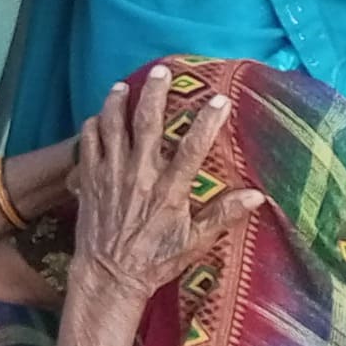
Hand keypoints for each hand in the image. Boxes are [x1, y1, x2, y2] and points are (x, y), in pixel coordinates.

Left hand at [66, 65, 261, 322]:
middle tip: (162, 71)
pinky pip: (88, 144)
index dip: (206, 123)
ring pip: (112, 127)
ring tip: (123, 84)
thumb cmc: (156, 259)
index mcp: (169, 191)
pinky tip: (99, 115)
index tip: (220, 100)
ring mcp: (111, 175)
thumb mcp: (195, 242)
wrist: (109, 275)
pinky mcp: (90, 179)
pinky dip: (93, 125)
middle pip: (147, 126)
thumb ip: (223, 215)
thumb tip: (257, 196)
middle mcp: (139, 176)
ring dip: (117, 102)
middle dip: (154, 95)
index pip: (192, 149)